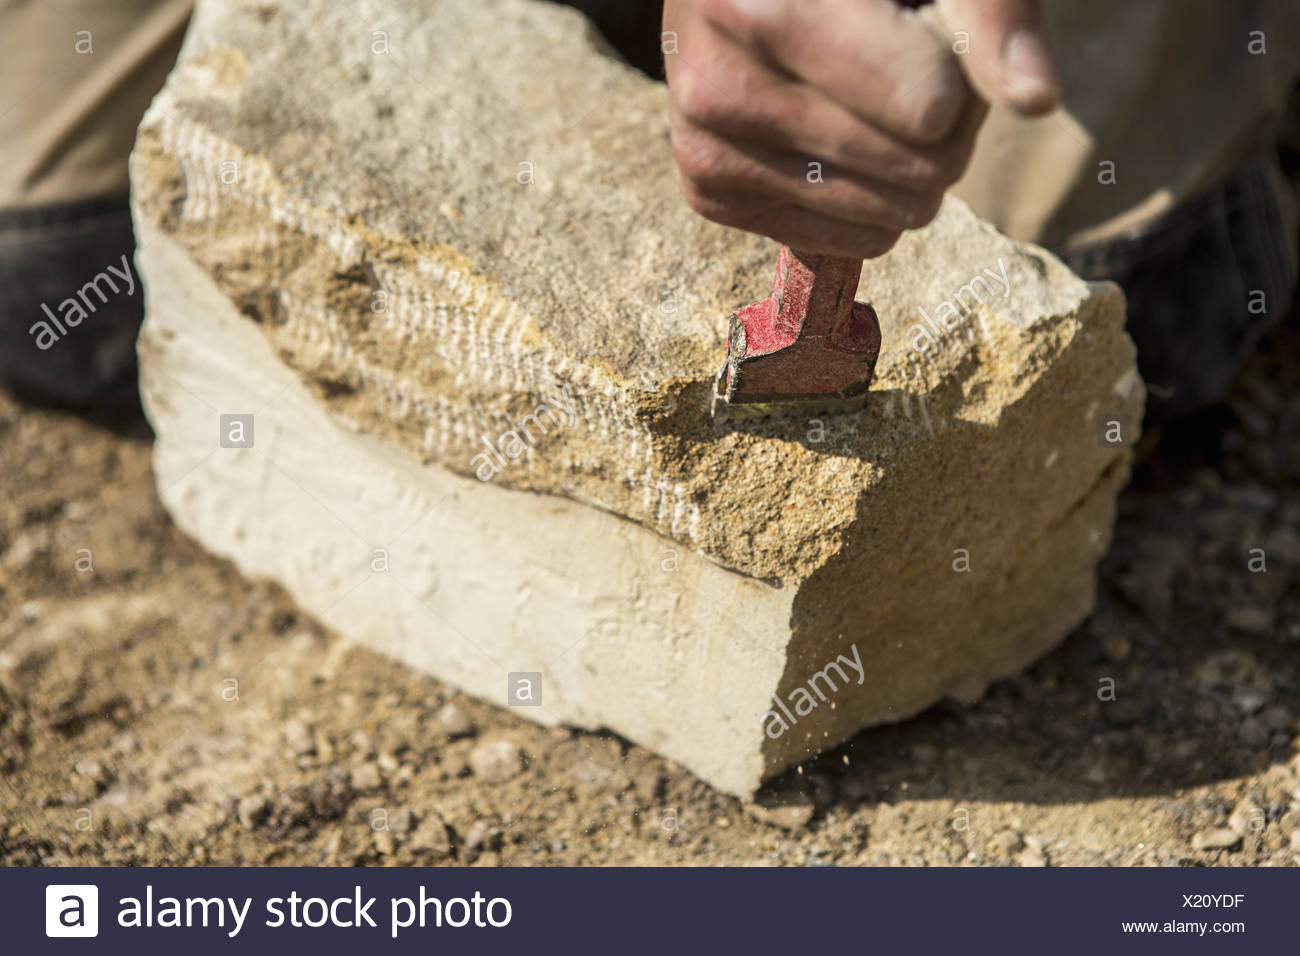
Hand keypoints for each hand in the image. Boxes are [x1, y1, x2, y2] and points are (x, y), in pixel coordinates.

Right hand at [664, 0, 1059, 257]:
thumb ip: (991, 14)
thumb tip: (1036, 99)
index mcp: (758, 7)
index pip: (928, 108)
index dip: (959, 72)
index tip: (925, 28)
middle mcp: (714, 87)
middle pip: (917, 168)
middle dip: (944, 125)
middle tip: (912, 68)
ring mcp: (703, 149)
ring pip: (888, 218)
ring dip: (911, 169)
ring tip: (874, 102)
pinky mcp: (708, 196)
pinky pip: (852, 244)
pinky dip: (869, 203)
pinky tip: (838, 141)